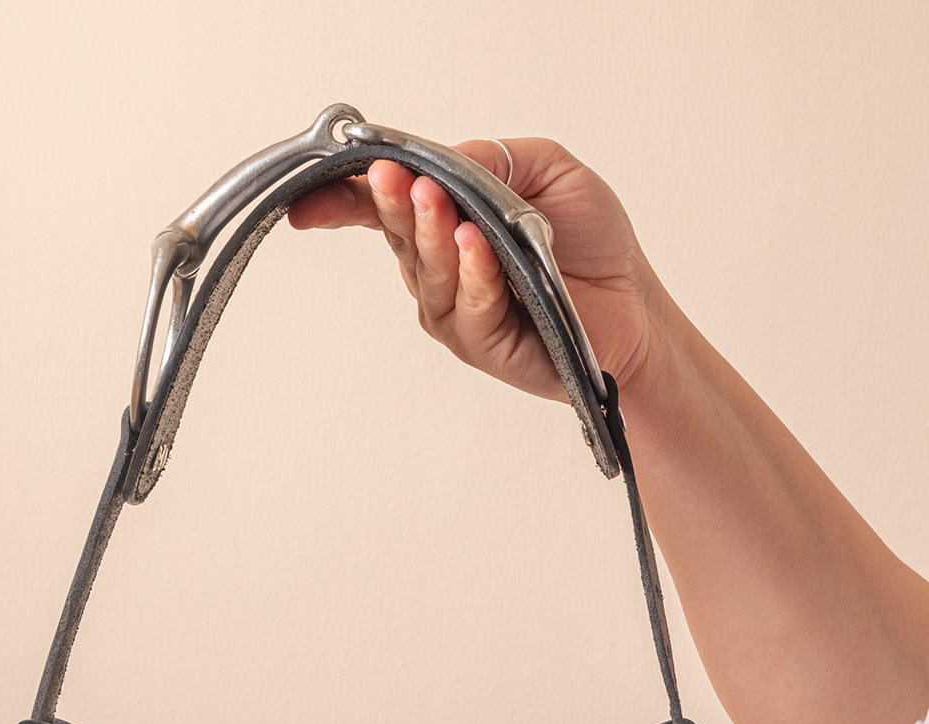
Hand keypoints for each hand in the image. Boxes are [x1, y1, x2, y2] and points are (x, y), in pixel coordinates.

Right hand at [289, 140, 663, 402]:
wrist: (634, 307)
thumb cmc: (592, 244)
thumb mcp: (549, 170)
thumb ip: (494, 158)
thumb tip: (444, 157)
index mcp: (446, 223)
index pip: (383, 207)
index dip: (344, 200)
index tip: (310, 197)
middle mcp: (441, 269)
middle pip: (398, 234)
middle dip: (388, 202)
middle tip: (387, 176)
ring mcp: (457, 311)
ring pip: (428, 271)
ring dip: (428, 232)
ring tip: (432, 198)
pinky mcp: (484, 344)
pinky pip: (469, 306)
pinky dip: (473, 273)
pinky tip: (478, 246)